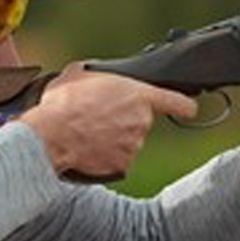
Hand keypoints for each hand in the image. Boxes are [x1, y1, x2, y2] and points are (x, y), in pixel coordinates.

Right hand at [20, 64, 197, 178]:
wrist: (50, 136)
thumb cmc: (63, 103)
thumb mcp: (79, 74)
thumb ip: (99, 75)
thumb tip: (94, 76)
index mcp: (139, 96)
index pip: (178, 102)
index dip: (185, 105)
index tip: (189, 108)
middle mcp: (142, 122)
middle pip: (140, 121)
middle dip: (123, 119)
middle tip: (98, 115)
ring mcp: (133, 146)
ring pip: (128, 141)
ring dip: (112, 138)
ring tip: (86, 131)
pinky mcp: (121, 166)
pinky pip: (117, 160)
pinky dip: (105, 156)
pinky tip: (87, 147)